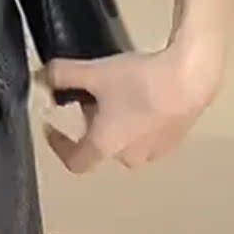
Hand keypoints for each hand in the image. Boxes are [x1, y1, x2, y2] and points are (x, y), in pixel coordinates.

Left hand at [36, 35, 226, 173]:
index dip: (59, 146)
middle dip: (91, 123)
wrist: (191, 76)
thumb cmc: (138, 80)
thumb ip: (62, 76)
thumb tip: (43, 75)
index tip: (52, 127)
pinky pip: (148, 134)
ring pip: (126, 140)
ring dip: (116, 122)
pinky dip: (139, 119)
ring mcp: (158, 150)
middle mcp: (131, 156)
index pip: (75, 162)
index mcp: (106, 146)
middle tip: (90, 96)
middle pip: (101, 146)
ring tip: (117, 92)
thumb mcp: (93, 72)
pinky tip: (143, 93)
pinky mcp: (177, 138)